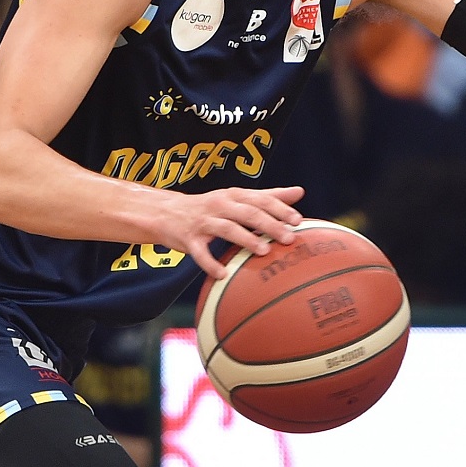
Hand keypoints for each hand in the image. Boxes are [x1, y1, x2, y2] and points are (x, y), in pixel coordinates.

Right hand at [162, 185, 305, 276]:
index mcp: (234, 195)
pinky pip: (201, 253)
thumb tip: (299, 192)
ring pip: (227, 229)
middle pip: (248, 213)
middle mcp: (220, 205)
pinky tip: (223, 274)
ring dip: (246, 239)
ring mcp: (204, 222)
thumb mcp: (237, 198)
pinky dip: (211, 264)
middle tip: (288, 238)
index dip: (280, 209)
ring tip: (264, 251)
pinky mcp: (189, 239)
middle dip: (270, 225)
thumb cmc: (210, 207)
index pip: (261, 199)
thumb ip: (268, 196)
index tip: (298, 221)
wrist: (166, 212)